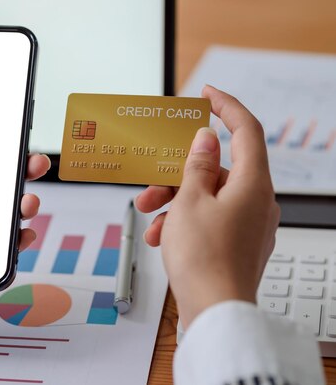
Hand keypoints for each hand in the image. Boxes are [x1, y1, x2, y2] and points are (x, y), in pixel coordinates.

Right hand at [135, 85, 279, 327]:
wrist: (214, 312)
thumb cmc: (204, 259)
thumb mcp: (189, 202)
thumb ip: (196, 166)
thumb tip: (205, 141)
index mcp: (252, 184)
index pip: (246, 130)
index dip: (226, 106)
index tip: (206, 94)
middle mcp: (256, 202)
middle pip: (217, 170)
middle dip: (178, 173)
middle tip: (152, 179)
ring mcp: (248, 225)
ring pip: (208, 196)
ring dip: (174, 200)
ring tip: (149, 214)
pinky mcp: (236, 244)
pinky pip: (209, 219)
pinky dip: (183, 221)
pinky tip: (160, 236)